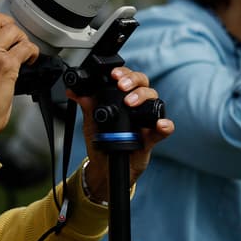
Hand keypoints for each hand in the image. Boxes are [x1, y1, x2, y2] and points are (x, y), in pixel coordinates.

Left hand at [74, 67, 173, 203]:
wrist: (104, 166)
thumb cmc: (102, 140)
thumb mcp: (91, 122)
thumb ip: (87, 106)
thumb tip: (75, 92)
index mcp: (124, 98)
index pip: (128, 79)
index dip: (124, 73)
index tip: (113, 75)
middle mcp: (137, 106)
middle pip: (144, 85)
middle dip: (133, 81)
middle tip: (122, 86)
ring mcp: (146, 121)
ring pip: (154, 101)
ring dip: (143, 98)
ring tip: (130, 103)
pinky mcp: (152, 137)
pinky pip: (163, 130)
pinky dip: (165, 125)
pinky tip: (161, 124)